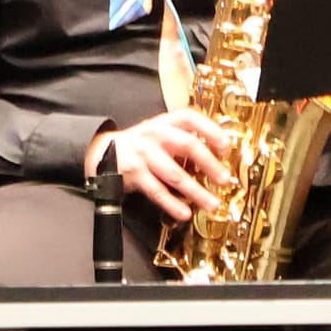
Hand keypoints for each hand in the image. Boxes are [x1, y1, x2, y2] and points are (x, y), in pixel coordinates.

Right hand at [87, 108, 240, 223]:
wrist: (104, 151)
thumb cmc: (143, 144)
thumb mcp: (162, 132)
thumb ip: (186, 140)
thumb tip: (220, 158)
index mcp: (166, 122)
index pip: (190, 118)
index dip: (211, 130)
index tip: (226, 146)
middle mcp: (155, 134)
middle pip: (188, 145)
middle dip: (209, 164)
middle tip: (224, 179)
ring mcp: (144, 154)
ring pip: (175, 174)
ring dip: (196, 191)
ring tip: (212, 203)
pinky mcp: (135, 174)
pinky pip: (157, 191)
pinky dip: (172, 204)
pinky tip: (185, 212)